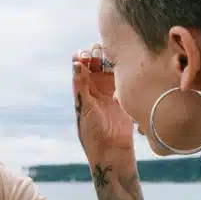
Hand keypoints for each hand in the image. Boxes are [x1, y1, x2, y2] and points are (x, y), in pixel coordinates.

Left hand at [72, 44, 133, 158]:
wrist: (112, 150)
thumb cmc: (92, 133)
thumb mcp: (84, 108)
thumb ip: (81, 86)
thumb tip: (76, 64)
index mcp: (82, 92)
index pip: (81, 70)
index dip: (82, 59)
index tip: (83, 52)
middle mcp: (96, 90)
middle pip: (96, 66)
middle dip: (97, 55)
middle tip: (98, 49)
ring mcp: (111, 92)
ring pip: (110, 70)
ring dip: (110, 60)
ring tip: (111, 51)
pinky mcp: (124, 96)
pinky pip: (123, 79)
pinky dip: (122, 70)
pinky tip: (124, 62)